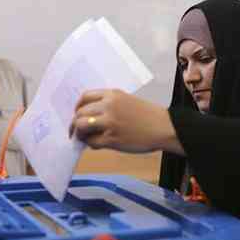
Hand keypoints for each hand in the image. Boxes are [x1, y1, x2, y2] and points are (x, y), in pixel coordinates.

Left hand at [70, 89, 184, 154]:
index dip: (77, 107)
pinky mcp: (112, 139)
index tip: (77, 114)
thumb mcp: (128, 101)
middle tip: (75, 131)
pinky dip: (91, 144)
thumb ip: (109, 105)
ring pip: (81, 126)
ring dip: (79, 134)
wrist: (164, 128)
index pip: (84, 97)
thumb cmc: (149, 116)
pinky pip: (92, 142)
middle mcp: (108, 106)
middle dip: (75, 124)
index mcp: (112, 95)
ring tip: (84, 139)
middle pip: (80, 113)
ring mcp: (109, 123)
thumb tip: (90, 117)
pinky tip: (97, 145)